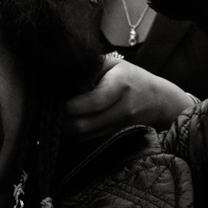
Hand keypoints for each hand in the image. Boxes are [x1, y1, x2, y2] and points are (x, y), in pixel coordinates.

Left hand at [65, 56, 196, 135]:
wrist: (161, 102)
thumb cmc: (132, 79)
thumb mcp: (114, 65)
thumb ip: (89, 68)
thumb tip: (60, 74)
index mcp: (121, 86)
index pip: (89, 103)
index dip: (67, 106)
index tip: (52, 101)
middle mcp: (122, 110)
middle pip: (83, 125)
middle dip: (60, 122)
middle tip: (46, 114)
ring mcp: (120, 128)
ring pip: (83, 138)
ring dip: (65, 132)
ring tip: (53, 120)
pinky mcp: (117, 139)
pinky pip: (88, 142)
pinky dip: (74, 137)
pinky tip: (67, 127)